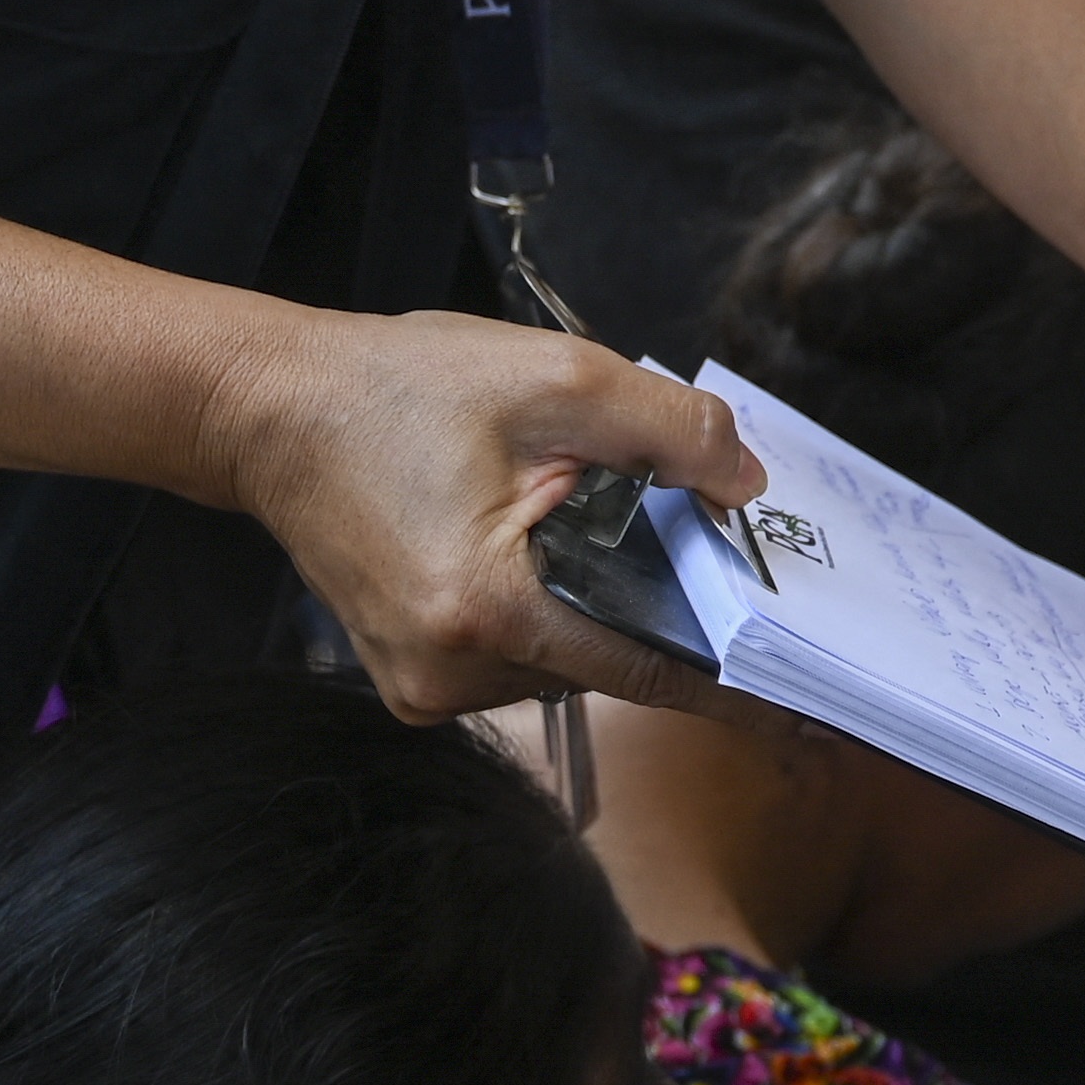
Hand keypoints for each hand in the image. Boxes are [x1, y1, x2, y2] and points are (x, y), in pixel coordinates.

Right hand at [210, 304, 765, 719]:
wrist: (273, 409)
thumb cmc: (398, 388)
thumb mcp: (556, 379)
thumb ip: (669, 433)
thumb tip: (747, 487)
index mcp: (486, 611)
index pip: (648, 669)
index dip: (735, 681)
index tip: (811, 706)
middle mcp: (450, 674)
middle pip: (611, 658)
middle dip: (659, 602)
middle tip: (698, 536)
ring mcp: (426, 687)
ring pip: (568, 657)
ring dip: (598, 599)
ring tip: (576, 512)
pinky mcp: (413, 678)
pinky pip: (521, 653)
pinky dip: (550, 605)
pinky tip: (533, 539)